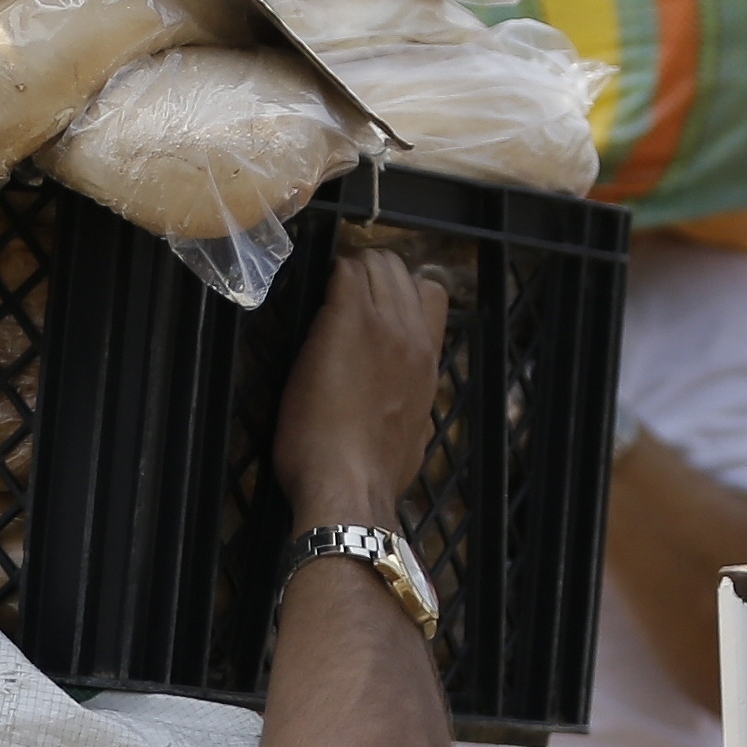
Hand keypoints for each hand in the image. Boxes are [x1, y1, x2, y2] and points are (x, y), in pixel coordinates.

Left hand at [274, 251, 450, 528]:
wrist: (348, 483)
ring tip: (328, 297)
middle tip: (342, 295)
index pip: (432, 294)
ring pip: (375, 263)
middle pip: (402, 270)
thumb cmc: (375, 472)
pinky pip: (342, 273)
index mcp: (429, 363)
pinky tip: (315, 302)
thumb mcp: (413, 435)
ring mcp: (383, 326)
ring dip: (350, 271)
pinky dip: (329, 279)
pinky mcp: (346, 322)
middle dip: (371, 274)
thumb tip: (407, 405)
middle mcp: (414, 336)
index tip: (371, 305)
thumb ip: (412, 404)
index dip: (397, 292)